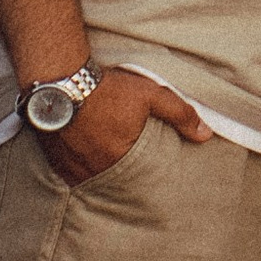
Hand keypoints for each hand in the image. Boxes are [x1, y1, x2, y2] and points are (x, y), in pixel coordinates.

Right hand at [47, 67, 209, 182]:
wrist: (60, 80)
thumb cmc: (107, 88)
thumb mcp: (150, 95)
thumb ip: (179, 115)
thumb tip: (206, 134)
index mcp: (121, 159)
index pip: (141, 178)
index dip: (146, 174)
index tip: (150, 170)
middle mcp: (96, 170)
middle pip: (116, 180)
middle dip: (124, 174)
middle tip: (127, 165)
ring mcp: (73, 168)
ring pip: (93, 178)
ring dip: (101, 172)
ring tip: (106, 160)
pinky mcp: (55, 161)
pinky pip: (72, 174)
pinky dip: (80, 168)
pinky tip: (85, 157)